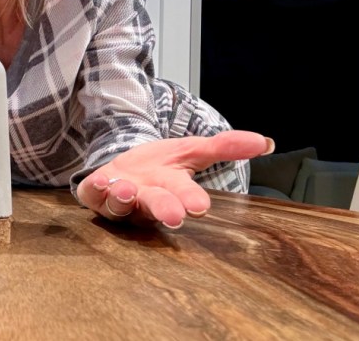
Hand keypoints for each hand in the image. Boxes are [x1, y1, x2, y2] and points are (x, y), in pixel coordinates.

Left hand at [76, 131, 272, 228]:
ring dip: (123, 199)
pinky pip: (93, 196)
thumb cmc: (159, 165)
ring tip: (126, 189)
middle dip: (164, 209)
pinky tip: (101, 182)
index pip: (185, 196)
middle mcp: (146, 198)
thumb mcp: (190, 149)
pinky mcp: (96, 194)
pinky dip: (96, 191)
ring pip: (121, 206)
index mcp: (172, 189)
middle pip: (156, 205)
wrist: (121, 165)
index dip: (191, 200)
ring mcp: (120, 199)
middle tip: (174, 215)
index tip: (200, 207)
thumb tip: (266, 142)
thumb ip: (224, 146)